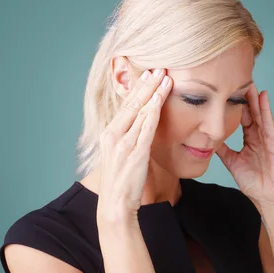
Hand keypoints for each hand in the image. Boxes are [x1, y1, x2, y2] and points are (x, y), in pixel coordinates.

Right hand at [96, 68, 172, 226]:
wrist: (114, 204)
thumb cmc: (120, 183)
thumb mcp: (120, 156)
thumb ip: (128, 139)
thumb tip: (141, 127)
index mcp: (108, 134)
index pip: (125, 106)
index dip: (137, 89)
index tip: (147, 75)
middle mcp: (113, 134)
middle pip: (132, 103)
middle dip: (146, 84)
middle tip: (158, 67)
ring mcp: (123, 142)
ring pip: (140, 110)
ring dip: (153, 92)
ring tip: (164, 76)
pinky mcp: (135, 151)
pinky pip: (146, 126)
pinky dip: (154, 110)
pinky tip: (161, 97)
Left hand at [215, 83, 273, 211]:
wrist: (267, 198)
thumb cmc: (254, 182)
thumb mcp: (232, 162)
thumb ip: (222, 150)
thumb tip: (207, 140)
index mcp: (250, 139)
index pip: (241, 117)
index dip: (233, 105)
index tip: (225, 91)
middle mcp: (259, 135)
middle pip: (251, 111)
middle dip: (244, 96)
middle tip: (236, 79)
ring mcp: (268, 138)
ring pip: (260, 114)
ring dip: (254, 98)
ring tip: (248, 82)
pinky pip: (269, 123)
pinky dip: (266, 110)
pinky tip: (262, 97)